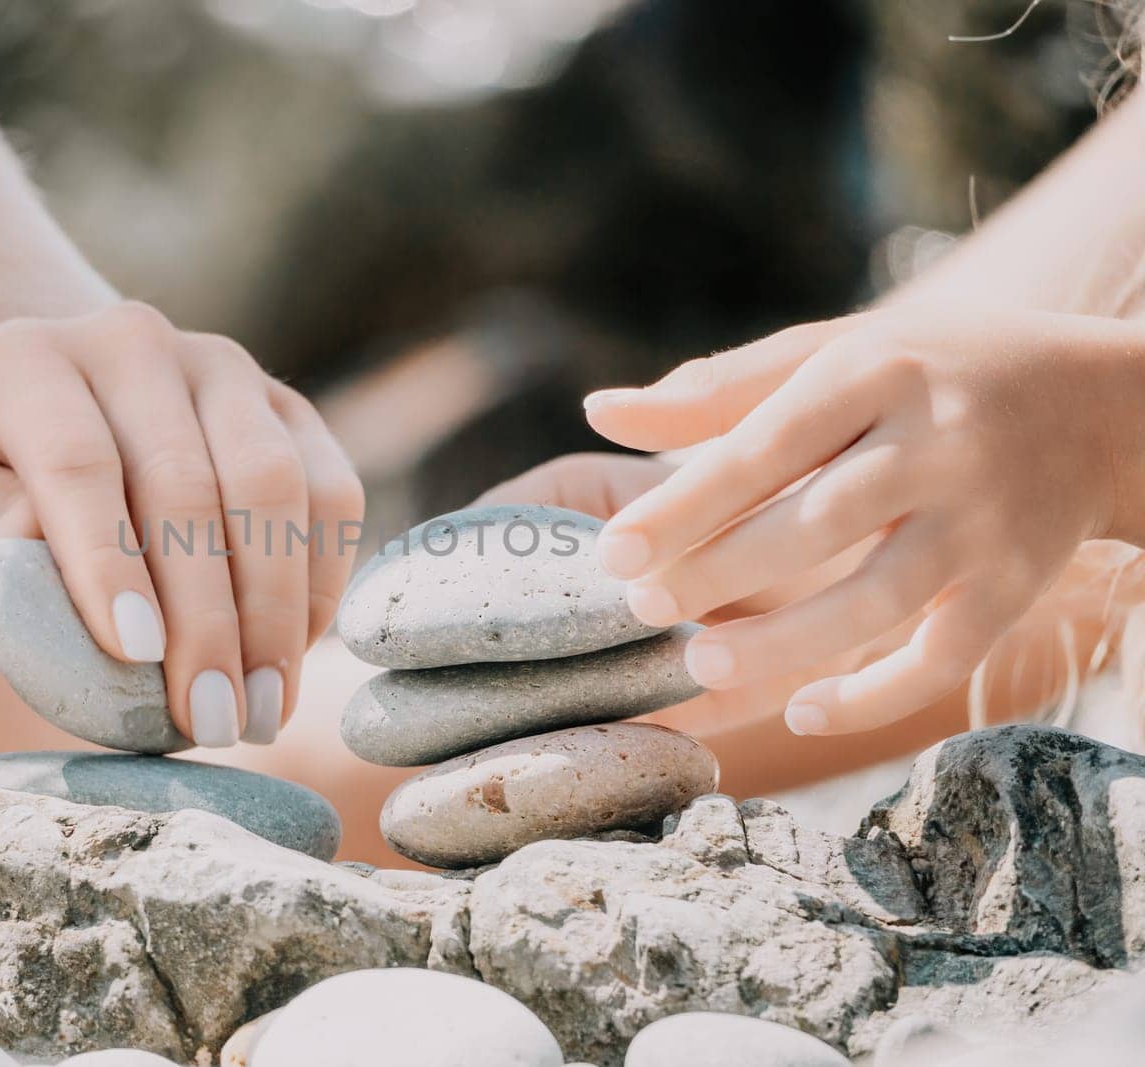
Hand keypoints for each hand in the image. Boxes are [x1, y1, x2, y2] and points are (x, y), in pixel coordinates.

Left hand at [0, 303, 364, 747]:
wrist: (74, 400)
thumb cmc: (18, 483)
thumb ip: (25, 566)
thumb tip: (102, 645)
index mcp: (28, 364)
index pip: (76, 461)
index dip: (108, 562)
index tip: (135, 658)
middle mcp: (131, 342)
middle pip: (184, 482)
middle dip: (206, 617)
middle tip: (211, 720)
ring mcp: (222, 365)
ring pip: (272, 482)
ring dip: (276, 611)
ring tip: (263, 708)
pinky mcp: (291, 403)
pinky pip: (331, 490)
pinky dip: (319, 583)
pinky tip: (292, 655)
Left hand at [583, 308, 1144, 736]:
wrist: (1106, 406)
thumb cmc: (931, 371)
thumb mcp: (835, 350)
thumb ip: (718, 388)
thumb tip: (597, 412)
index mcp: (879, 369)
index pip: (766, 445)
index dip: (684, 505)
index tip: (612, 553)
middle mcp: (939, 441)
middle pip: (817, 523)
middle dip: (719, 573)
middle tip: (640, 610)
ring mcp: (985, 520)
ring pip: (877, 599)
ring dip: (784, 642)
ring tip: (699, 665)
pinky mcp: (1016, 586)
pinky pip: (943, 656)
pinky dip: (872, 694)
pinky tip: (801, 711)